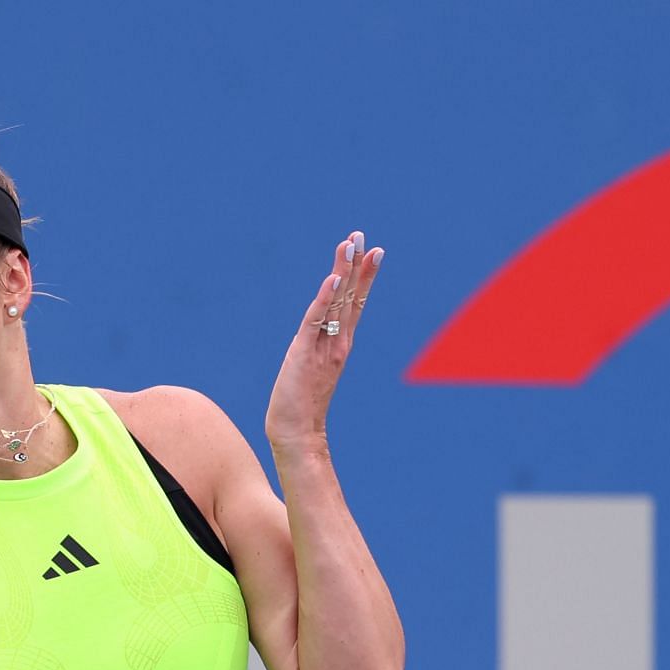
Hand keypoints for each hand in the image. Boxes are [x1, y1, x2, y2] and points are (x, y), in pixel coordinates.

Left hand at [265, 230, 384, 446]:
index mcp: (340, 344)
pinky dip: (325, 299)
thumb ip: (317, 350)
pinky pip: (315, 320)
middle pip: (350, 296)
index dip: (363, 277)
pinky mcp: (305, 353)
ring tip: (350, 245)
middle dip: (356, 265)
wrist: (297, 433)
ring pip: (337, 303)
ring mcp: (324, 347)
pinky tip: (332, 279)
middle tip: (362, 235)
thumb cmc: (300, 405)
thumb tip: (317, 335)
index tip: (372, 251)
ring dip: (343, 272)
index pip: (355, 303)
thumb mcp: (312, 369)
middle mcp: (337, 342)